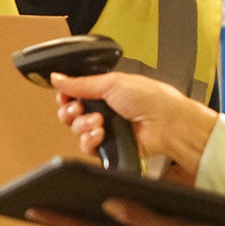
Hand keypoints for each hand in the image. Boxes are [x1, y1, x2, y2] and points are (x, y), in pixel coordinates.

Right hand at [51, 71, 217, 175]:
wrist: (167, 124)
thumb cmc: (152, 99)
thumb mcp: (111, 82)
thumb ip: (80, 82)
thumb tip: (57, 78)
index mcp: (105, 90)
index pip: (74, 93)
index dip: (66, 96)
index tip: (64, 96)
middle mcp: (104, 109)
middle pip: (71, 113)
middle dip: (71, 111)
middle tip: (78, 108)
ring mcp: (106, 129)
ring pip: (77, 130)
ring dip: (84, 125)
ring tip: (99, 122)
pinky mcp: (108, 147)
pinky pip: (86, 146)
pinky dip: (90, 140)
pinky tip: (100, 134)